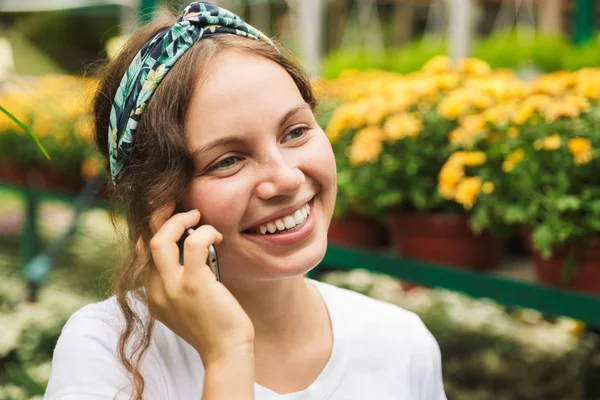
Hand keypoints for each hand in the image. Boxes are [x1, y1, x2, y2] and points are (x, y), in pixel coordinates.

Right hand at [142, 204, 253, 364]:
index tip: (173, 216)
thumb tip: (192, 249)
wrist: (226, 352)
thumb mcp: (186, 305)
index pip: (144, 253)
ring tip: (198, 217)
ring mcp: (173, 288)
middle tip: (182, 207)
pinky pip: (194, 244)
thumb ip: (180, 281)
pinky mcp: (194, 285)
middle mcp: (157, 291)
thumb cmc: (214, 326)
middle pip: (146, 241)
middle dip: (161, 216)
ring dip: (181, 221)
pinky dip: (205, 233)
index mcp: (154, 296)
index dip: (157, 229)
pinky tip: (216, 236)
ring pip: (161, 240)